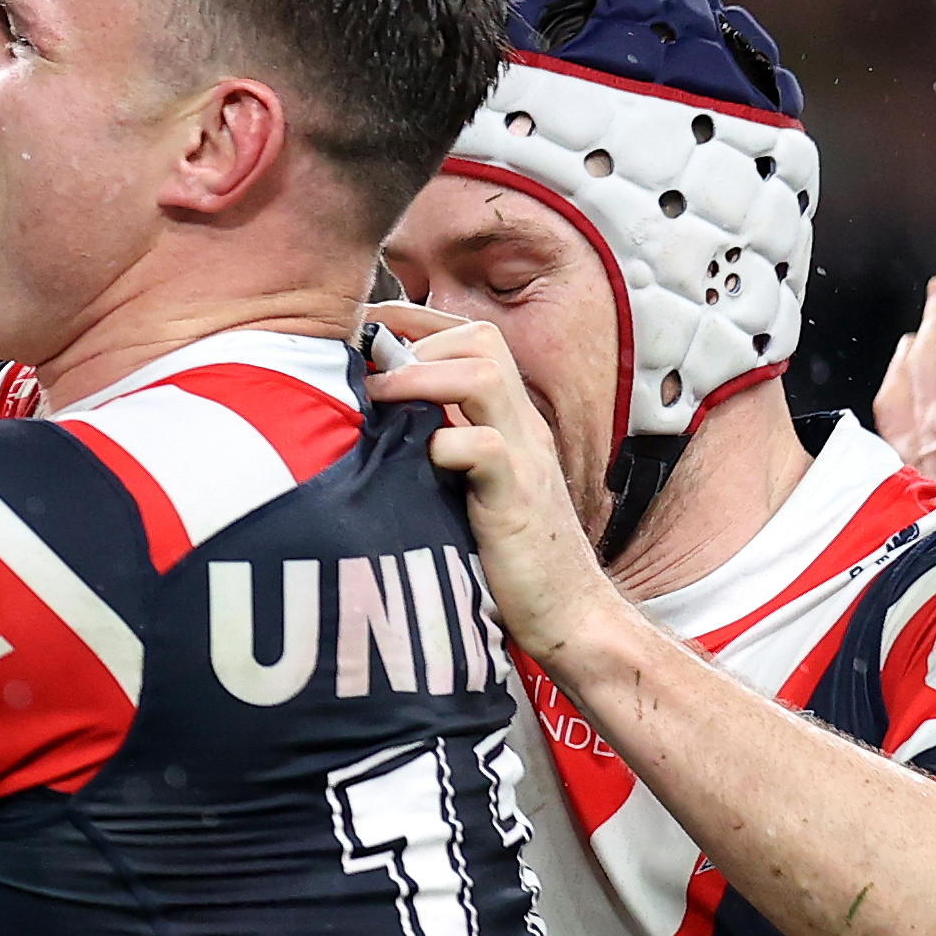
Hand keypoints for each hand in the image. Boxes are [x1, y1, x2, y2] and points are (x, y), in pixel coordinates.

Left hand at [362, 305, 625, 668]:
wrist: (568, 613)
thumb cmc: (507, 557)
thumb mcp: (468, 488)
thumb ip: (439, 449)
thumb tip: (371, 425)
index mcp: (508, 419)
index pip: (473, 338)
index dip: (418, 322)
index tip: (367, 327)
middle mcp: (521, 428)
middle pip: (482, 340)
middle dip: (421, 341)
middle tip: (373, 372)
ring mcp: (524, 460)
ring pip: (485, 377)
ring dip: (423, 377)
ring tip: (379, 399)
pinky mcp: (518, 501)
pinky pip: (486, 448)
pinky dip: (445, 445)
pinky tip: (417, 461)